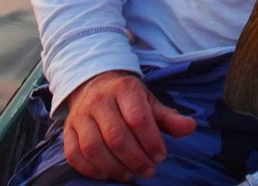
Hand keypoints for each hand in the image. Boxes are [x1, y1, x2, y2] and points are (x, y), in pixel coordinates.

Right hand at [63, 70, 196, 181]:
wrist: (93, 84)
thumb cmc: (127, 99)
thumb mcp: (149, 101)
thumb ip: (168, 117)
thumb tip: (189, 128)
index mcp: (124, 89)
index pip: (138, 119)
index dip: (151, 141)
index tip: (161, 155)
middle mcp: (99, 100)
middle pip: (116, 136)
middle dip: (135, 159)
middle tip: (148, 169)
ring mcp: (80, 115)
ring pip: (93, 148)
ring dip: (114, 167)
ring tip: (130, 173)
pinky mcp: (68, 130)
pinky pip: (74, 155)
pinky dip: (90, 169)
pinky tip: (107, 173)